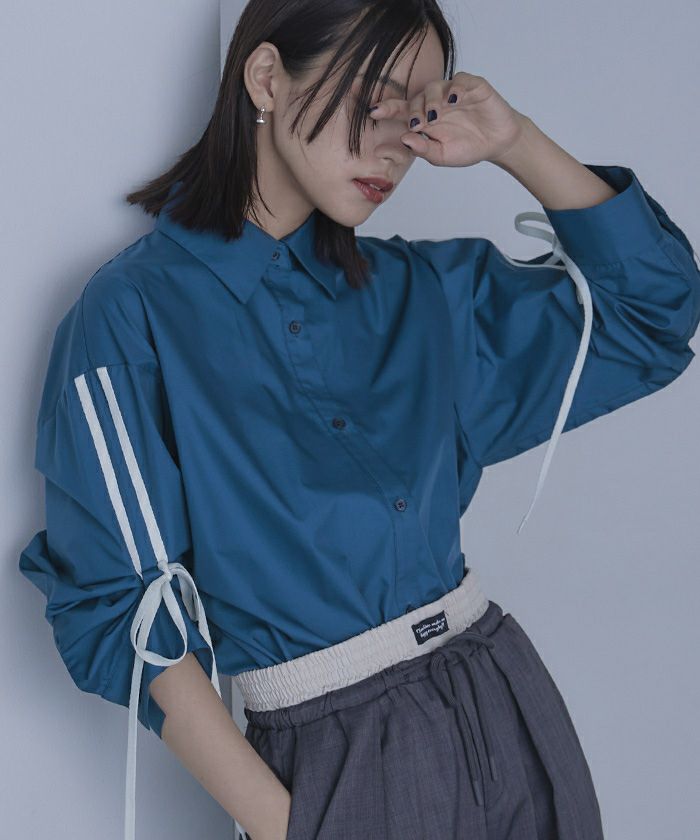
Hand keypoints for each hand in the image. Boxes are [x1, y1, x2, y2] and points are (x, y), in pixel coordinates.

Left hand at [367, 71, 528, 167]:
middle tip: (416, 125)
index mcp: (425, 118)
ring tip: (435, 117)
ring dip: (431, 101)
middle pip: (416, 97)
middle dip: (413, 111)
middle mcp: (436, 102)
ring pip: (434, 87)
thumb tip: (405, 139)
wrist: (497, 143)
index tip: (373, 112)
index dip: (387, 109)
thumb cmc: (467, 148)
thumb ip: (423, 149)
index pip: (402, 110)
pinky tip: (454, 100)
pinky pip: (460, 80)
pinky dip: (455, 88)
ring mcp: (453, 92)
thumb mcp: (442, 155)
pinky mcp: (472, 86)